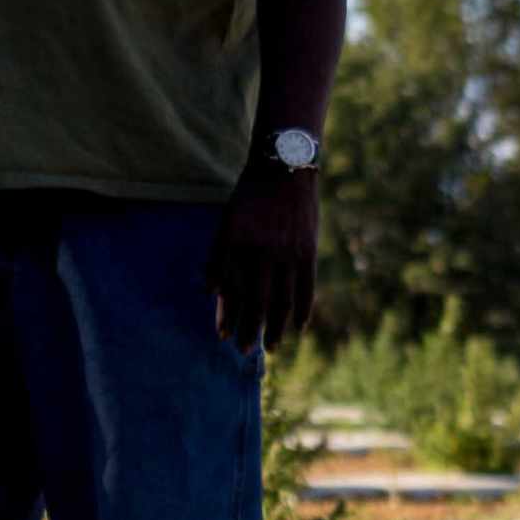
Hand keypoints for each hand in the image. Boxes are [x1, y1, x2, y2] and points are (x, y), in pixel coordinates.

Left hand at [208, 166, 318, 352]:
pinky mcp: (308, 251)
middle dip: (250, 329)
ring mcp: (286, 252)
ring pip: (282, 301)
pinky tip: (299, 327)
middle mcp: (260, 252)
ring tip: (273, 347)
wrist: (284, 167)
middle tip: (246, 352)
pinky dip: (303, 310)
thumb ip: (219, 256)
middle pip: (255, 302)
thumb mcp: (228, 221)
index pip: (230, 290)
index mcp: (236, 244)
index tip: (223, 336)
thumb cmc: (251, 195)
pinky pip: (306, 288)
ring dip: (277, 327)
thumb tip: (212, 292)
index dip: (226, 315)